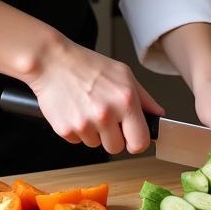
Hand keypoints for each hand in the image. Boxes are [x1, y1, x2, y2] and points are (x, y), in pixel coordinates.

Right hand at [26, 40, 162, 154]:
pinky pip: (77, 141)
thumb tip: (158, 115)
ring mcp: (84, 124)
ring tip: (87, 108)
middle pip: (116, 148)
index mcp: (125, 100)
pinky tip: (75, 110)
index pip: (140, 143)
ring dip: (94, 132)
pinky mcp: (65, 129)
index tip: (131, 136)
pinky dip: (77, 130)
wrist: (52, 61)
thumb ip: (144, 98)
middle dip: (113, 136)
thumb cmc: (87, 65)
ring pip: (96, 145)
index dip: (136, 142)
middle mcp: (106, 114)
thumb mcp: (123, 74)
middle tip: (105, 116)